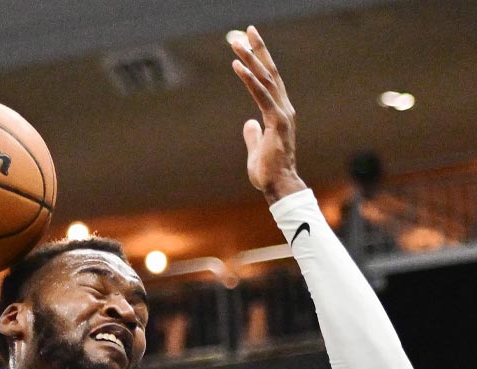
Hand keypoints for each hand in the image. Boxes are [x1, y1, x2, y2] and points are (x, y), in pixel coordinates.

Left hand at [229, 26, 305, 202]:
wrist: (278, 185)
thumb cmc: (268, 171)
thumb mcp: (257, 149)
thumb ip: (254, 134)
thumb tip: (249, 123)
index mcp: (279, 113)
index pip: (269, 80)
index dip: (260, 60)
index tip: (251, 43)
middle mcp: (283, 108)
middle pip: (270, 72)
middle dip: (258, 50)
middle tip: (248, 29)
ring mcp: (282, 113)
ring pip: (265, 79)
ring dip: (251, 58)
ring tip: (237, 42)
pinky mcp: (277, 122)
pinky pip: (261, 95)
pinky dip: (249, 79)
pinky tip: (238, 65)